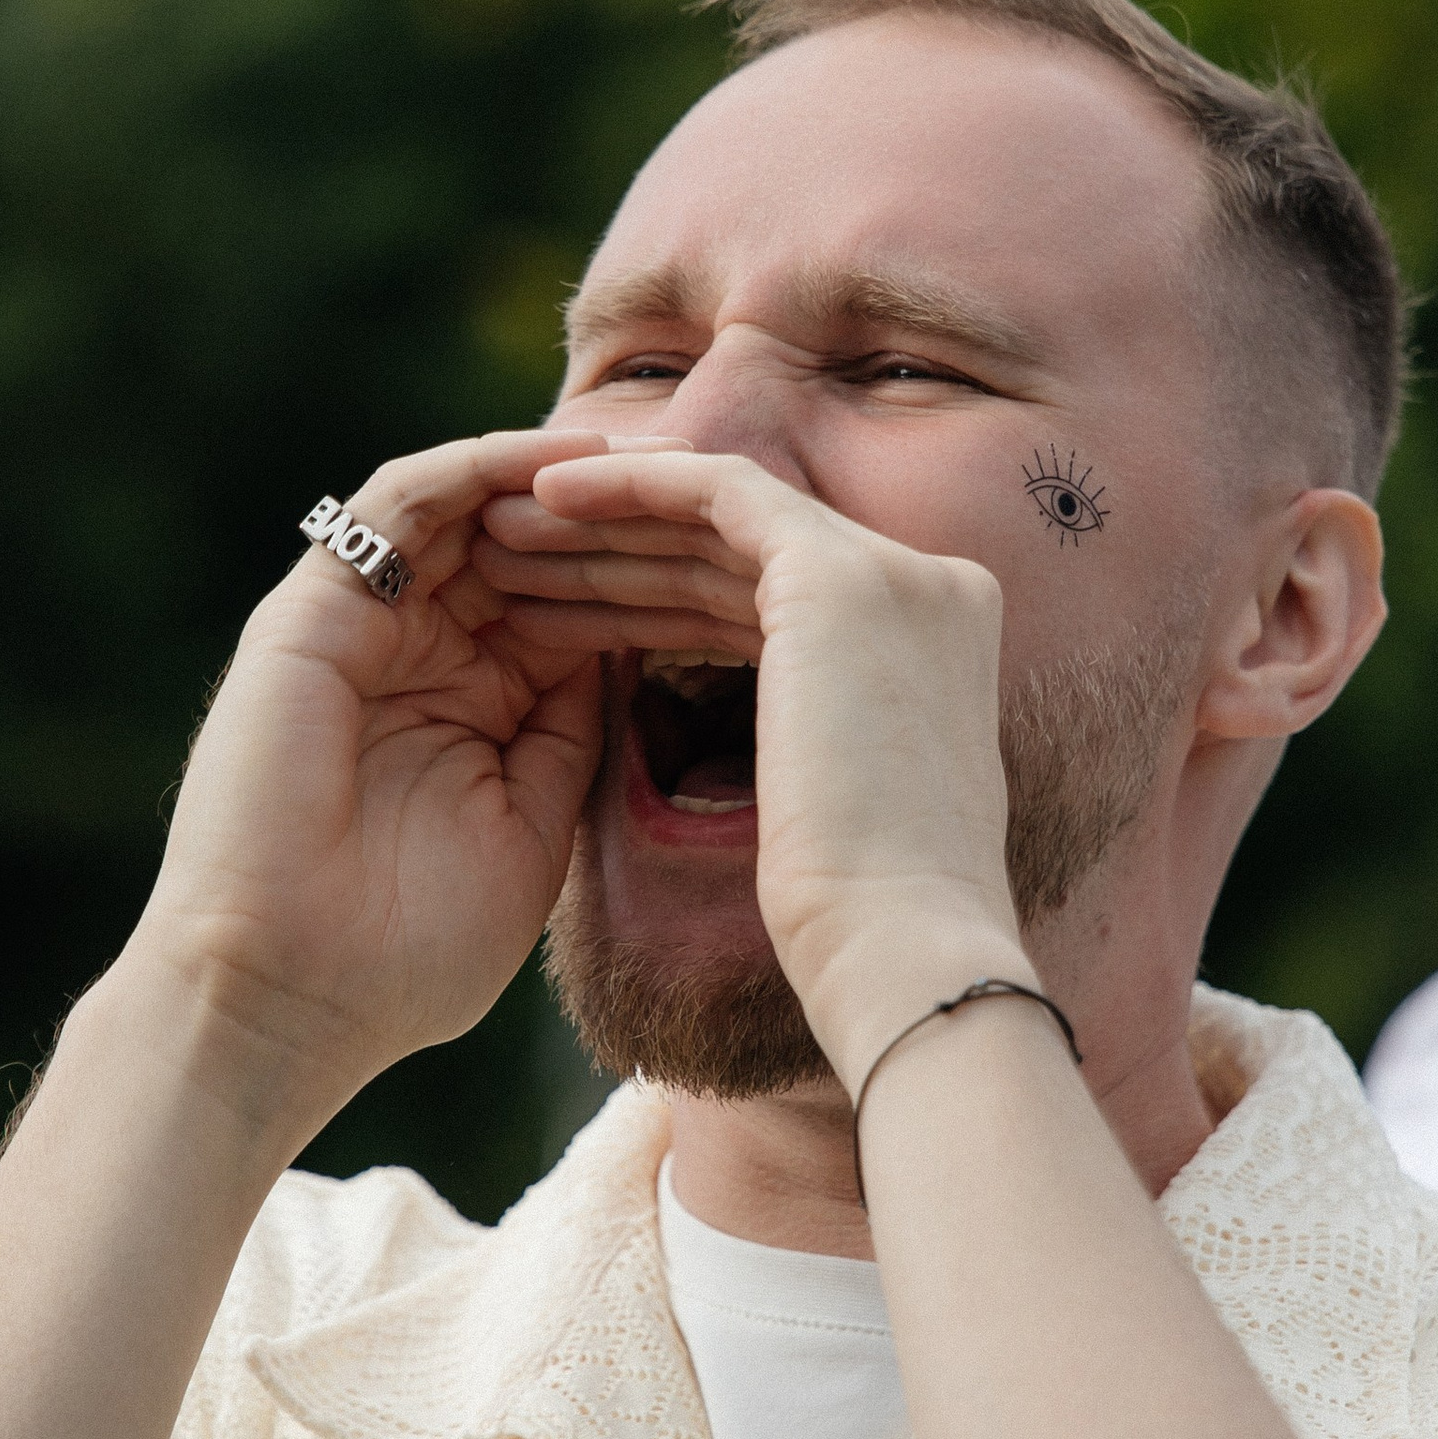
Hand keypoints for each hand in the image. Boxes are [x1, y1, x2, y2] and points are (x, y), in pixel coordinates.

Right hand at [124, 428, 687, 1141]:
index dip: (657, 568)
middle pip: (530, 539)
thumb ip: (577, 728)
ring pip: (470, 503)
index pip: (574, 600)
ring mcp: (365, 625)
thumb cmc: (409, 952)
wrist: (291, 999)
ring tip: (654, 447)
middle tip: (722, 465)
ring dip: (559, 468)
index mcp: (478, 705)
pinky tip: (561, 456)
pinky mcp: (312, 611)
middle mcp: (422, 650)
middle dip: (623, 503)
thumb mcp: (535, 823)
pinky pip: (400, 504)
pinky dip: (480, 468)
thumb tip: (645, 642)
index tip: (756, 551)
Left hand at [475, 450, 1030, 1080]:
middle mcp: (933, 588)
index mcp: (938, 643)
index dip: (665, 583)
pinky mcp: (844, 574)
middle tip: (514, 549)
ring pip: (722, 514)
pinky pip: (717, 490)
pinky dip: (630, 487)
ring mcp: (897, 573)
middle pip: (743, 547)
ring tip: (500, 532)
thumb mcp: (835, 798)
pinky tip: (547, 498)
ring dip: (605, 517)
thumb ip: (812, 732)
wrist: (899, 951)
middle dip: (622, 544)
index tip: (570, 603)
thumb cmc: (853, 922)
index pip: (776, 589)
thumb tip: (767, 734)